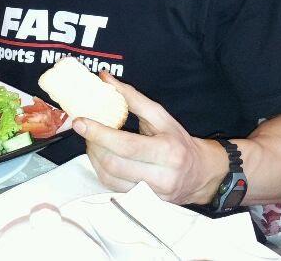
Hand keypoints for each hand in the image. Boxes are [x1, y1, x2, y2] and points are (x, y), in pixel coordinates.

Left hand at [72, 72, 223, 203]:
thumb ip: (132, 97)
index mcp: (168, 151)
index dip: (100, 134)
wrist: (199, 174)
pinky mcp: (143, 201)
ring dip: (94, 157)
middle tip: (87, 129)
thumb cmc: (178, 141)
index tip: (80, 122)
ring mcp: (152, 193)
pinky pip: (112, 187)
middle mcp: (162, 176)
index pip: (126, 145)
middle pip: (114, 164)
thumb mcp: (161, 116)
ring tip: (93, 141)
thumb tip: (105, 79)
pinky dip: (101, 170)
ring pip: (109, 178)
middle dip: (94, 144)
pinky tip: (101, 156)